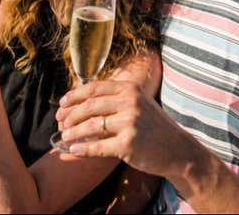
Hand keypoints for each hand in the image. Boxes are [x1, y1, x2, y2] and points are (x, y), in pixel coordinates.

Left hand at [55, 80, 191, 177]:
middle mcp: (130, 102)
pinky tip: (73, 151)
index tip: (62, 103)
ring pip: (91, 126)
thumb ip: (117, 98)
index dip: (74, 96)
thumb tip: (83, 101)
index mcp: (130, 89)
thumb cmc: (154, 127)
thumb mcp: (139, 103)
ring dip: (73, 132)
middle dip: (70, 114)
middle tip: (60, 122)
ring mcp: (130, 123)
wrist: (177, 149)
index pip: (94, 88)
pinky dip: (82, 149)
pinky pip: (98, 147)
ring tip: (64, 137)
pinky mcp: (128, 145)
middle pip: (90, 106)